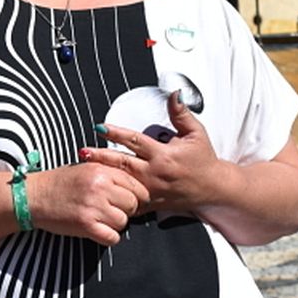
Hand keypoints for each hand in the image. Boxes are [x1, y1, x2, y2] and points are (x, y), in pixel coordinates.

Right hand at [23, 154, 148, 245]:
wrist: (33, 196)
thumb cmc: (59, 183)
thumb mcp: (86, 168)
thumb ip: (109, 173)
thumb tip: (134, 186)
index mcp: (102, 170)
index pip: (136, 186)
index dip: (135, 196)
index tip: (127, 201)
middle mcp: (100, 187)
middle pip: (132, 205)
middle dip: (125, 210)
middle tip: (110, 210)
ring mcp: (94, 207)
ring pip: (123, 222)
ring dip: (114, 224)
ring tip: (100, 219)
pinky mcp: (86, 225)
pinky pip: (113, 237)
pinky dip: (107, 237)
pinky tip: (97, 230)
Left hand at [96, 91, 224, 213]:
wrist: (213, 188)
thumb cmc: (204, 161)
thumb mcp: (196, 133)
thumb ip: (181, 114)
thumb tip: (174, 94)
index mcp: (164, 155)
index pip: (135, 141)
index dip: (116, 133)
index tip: (100, 127)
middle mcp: (155, 173)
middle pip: (123, 163)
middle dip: (101, 156)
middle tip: (84, 151)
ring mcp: (152, 190)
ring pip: (123, 182)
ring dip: (104, 174)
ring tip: (86, 168)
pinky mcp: (152, 203)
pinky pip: (130, 202)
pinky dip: (116, 197)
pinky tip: (102, 192)